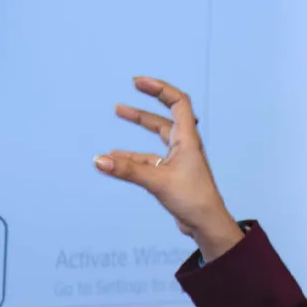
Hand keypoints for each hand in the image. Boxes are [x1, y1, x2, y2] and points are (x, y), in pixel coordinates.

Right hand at [94, 76, 244, 261]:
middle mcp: (185, 145)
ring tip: (118, 111)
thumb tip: (99, 159)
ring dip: (139, 125)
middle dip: (145, 103)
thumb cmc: (192, 199)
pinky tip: (116, 157)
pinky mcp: (173, 174)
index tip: (138, 82)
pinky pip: (151, 158)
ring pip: (158, 136)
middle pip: (165, 117)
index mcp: (188, 139)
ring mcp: (180, 160)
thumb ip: (128, 170)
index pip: (178, 102)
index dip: (159, 89)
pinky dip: (134, 155)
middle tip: (127, 92)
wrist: (207, 224)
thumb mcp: (157, 181)